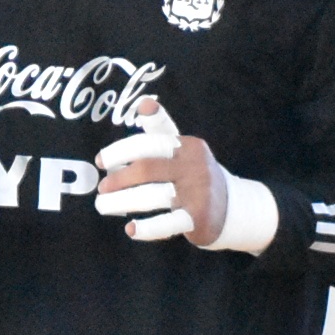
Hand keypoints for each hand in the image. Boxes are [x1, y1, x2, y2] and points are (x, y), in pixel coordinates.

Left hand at [92, 97, 227, 243]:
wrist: (233, 206)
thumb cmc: (194, 175)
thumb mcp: (182, 150)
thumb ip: (159, 130)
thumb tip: (141, 104)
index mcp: (186, 146)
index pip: (149, 142)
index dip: (121, 150)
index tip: (100, 160)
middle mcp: (193, 166)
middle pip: (147, 169)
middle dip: (118, 179)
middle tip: (101, 188)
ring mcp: (197, 193)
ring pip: (152, 196)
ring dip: (122, 202)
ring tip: (103, 206)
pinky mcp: (198, 218)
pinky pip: (168, 223)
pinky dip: (147, 228)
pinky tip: (131, 230)